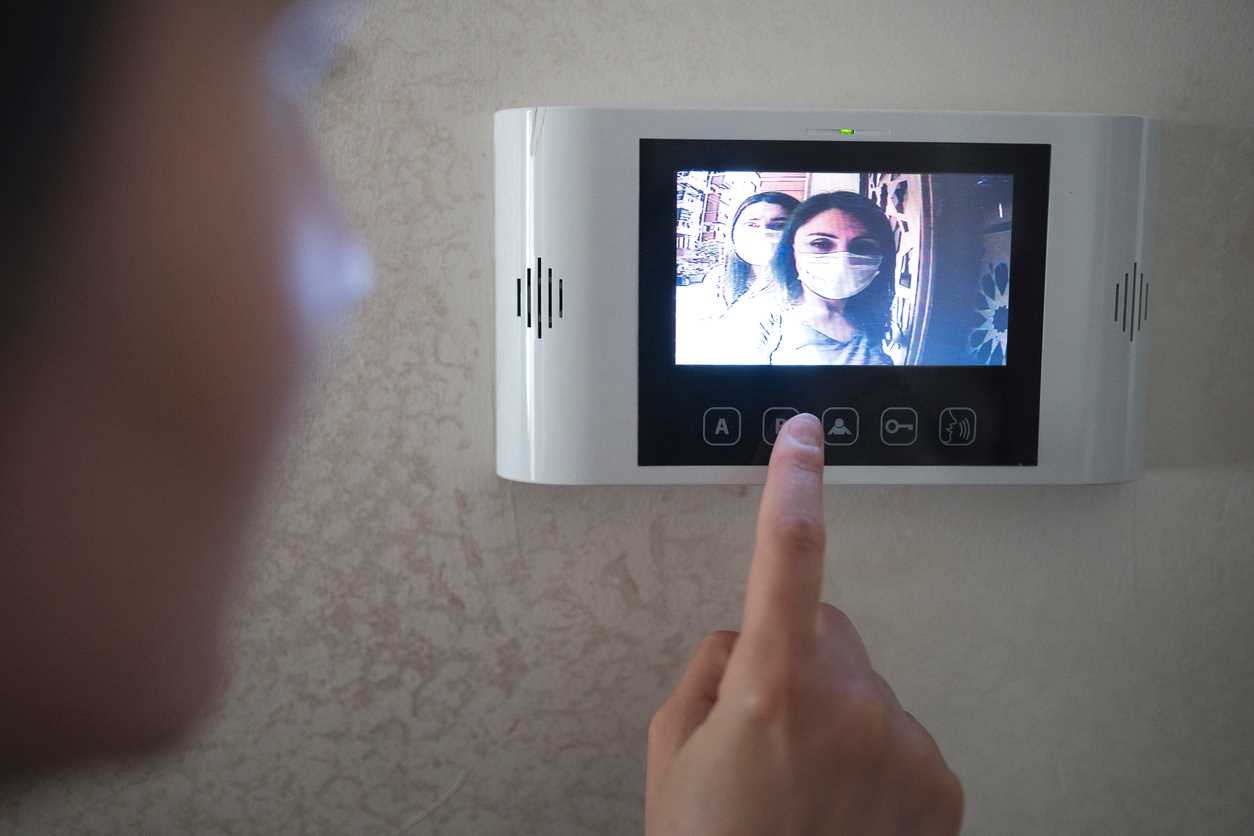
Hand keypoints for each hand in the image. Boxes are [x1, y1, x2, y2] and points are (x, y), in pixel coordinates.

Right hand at [646, 414, 962, 834]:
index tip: (802, 438)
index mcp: (771, 685)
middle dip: (794, 656)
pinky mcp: (939, 779)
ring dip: (835, 710)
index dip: (791, 487)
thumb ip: (708, 669)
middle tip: (764, 733)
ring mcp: (902, 741)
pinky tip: (842, 803)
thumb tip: (743, 638)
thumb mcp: (669, 752)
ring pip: (862, 681)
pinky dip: (873, 751)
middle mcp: (849, 703)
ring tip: (801, 783)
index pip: (786, 556)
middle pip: (824, 626)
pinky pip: (898, 728)